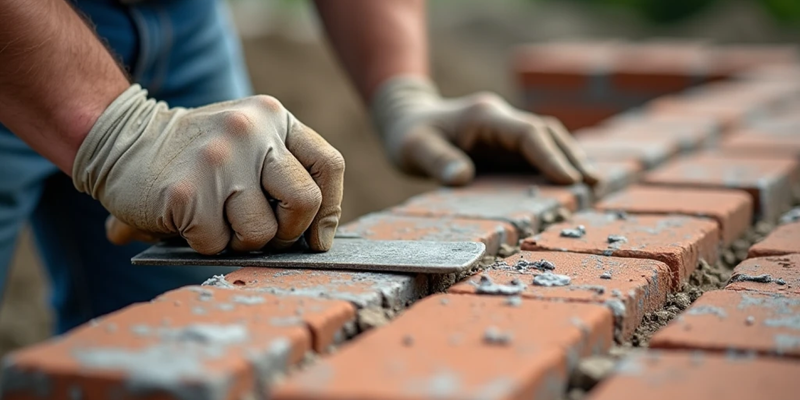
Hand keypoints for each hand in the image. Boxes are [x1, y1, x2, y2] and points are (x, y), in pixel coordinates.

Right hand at [73, 85, 344, 254]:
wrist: (121, 140)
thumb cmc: (197, 157)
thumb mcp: (247, 143)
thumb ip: (284, 175)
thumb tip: (322, 241)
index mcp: (273, 117)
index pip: (328, 166)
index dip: (329, 210)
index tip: (317, 238)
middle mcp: (251, 131)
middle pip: (305, 202)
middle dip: (288, 233)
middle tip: (260, 235)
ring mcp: (219, 160)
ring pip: (262, 233)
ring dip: (240, 242)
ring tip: (216, 222)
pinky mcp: (188, 192)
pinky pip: (217, 243)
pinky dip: (203, 244)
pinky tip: (185, 220)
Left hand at [370, 76, 599, 185]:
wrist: (408, 121)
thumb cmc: (409, 136)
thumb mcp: (413, 149)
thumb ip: (436, 160)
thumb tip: (462, 178)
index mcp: (485, 116)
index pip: (528, 133)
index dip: (550, 156)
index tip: (569, 180)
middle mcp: (502, 120)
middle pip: (548, 132)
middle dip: (572, 156)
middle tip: (594, 185)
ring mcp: (507, 131)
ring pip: (548, 140)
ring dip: (570, 159)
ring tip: (593, 186)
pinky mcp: (507, 144)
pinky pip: (538, 151)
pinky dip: (557, 164)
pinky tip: (573, 183)